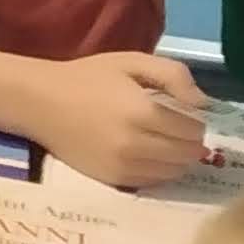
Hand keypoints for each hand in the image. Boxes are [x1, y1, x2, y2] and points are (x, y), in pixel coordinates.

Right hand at [0, 47, 204, 191]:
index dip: (197, 122)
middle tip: (179, 130)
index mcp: (144, 112)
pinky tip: (148, 154)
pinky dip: (159, 170)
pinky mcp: (112, 180)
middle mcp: (137, 145)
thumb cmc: (87, 78)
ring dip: (178, 159)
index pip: (194, 130)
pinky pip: (152, 182)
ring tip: (164, 143)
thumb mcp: (131, 62)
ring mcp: (124, 166)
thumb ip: (174, 75)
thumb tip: (202, 103)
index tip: (187, 114)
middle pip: (188, 154)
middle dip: (192, 142)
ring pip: (174, 172)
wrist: (40, 103)